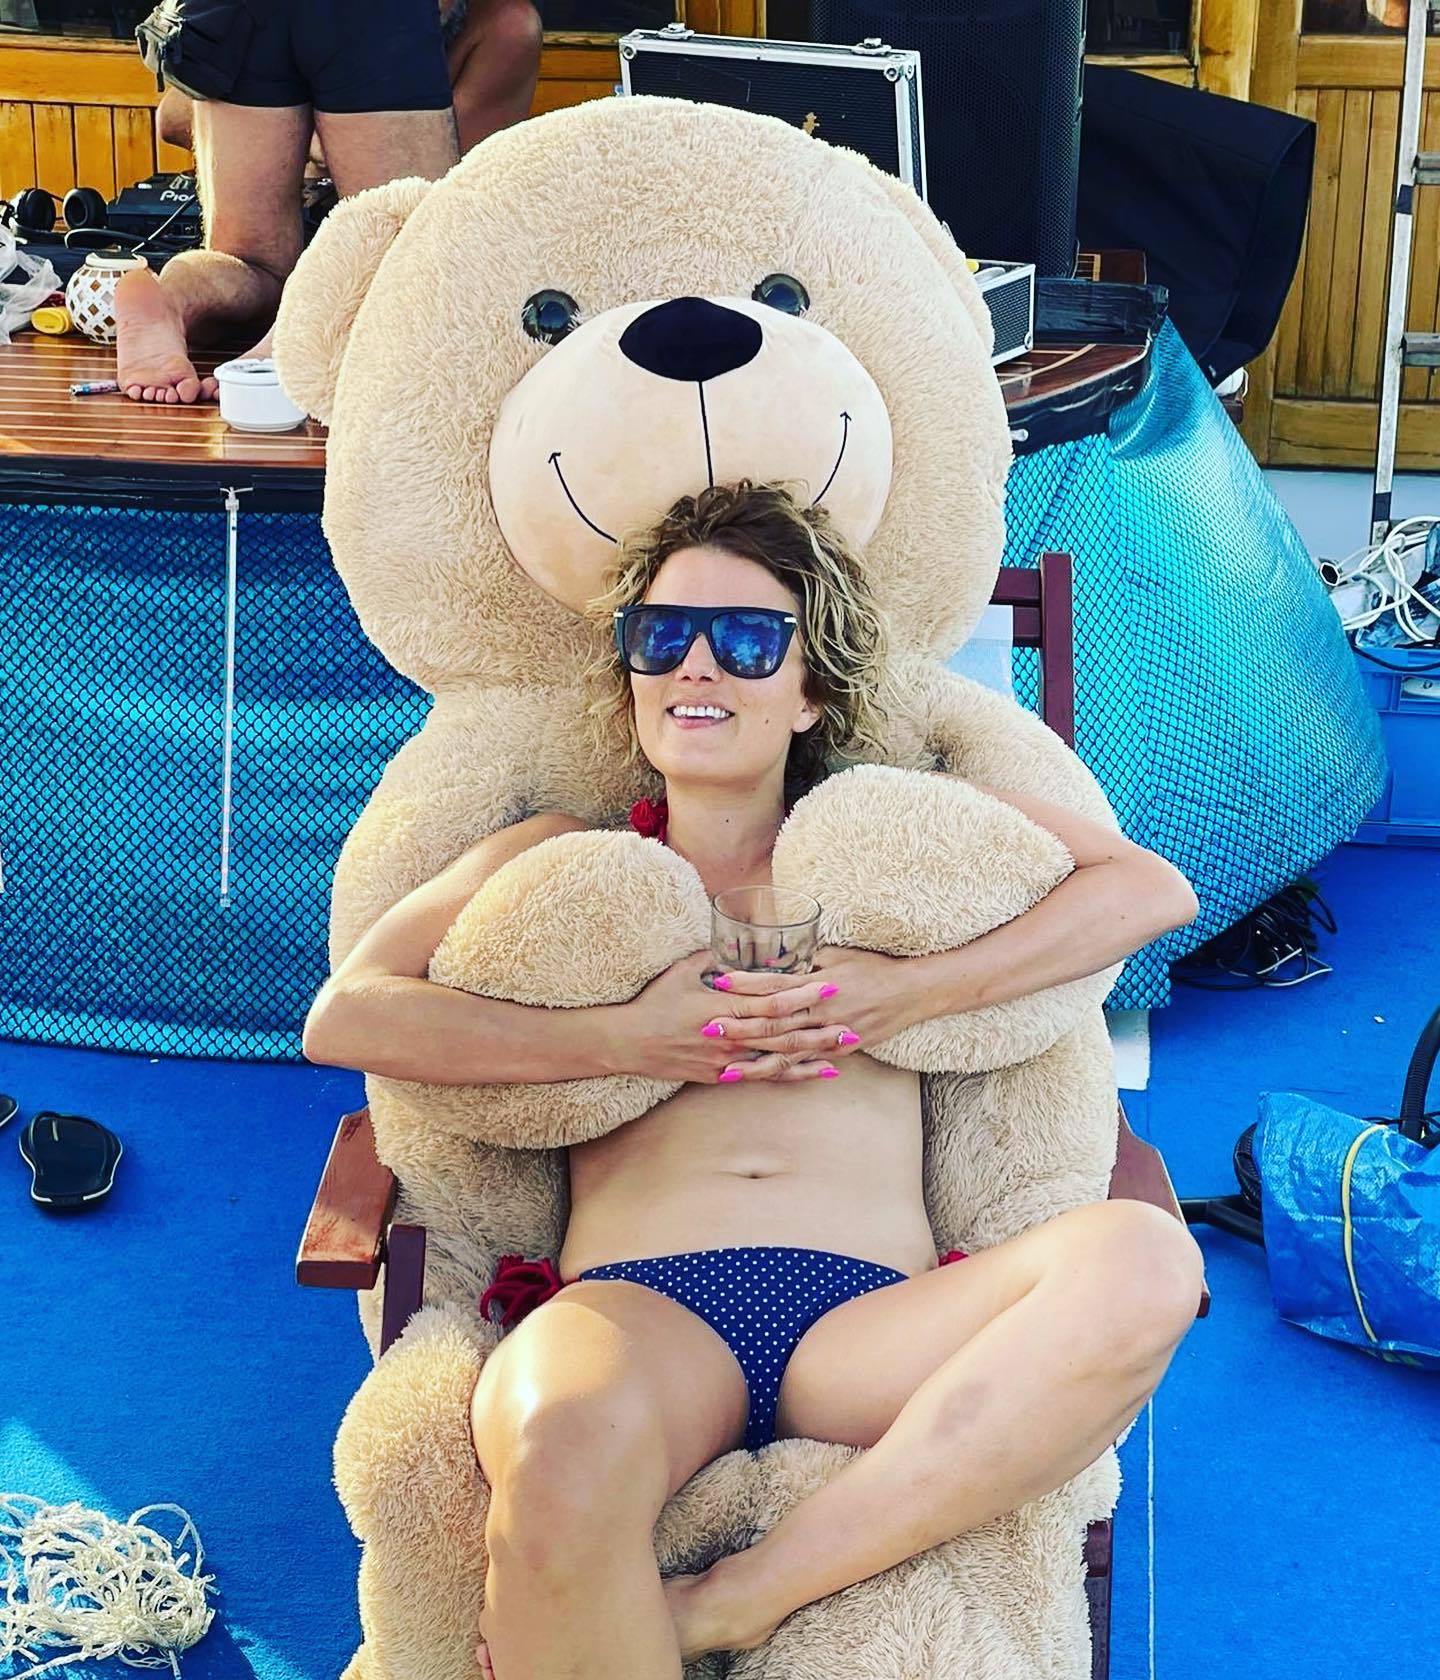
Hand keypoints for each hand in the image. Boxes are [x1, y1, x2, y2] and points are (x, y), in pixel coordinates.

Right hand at [606, 951, 850, 1083]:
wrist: (628, 1043)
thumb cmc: (655, 1002)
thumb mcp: (683, 972)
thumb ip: (713, 958)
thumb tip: (735, 942)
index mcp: (720, 1005)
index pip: (769, 999)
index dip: (801, 994)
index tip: (828, 985)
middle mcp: (727, 1035)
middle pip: (781, 1030)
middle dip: (818, 1024)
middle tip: (851, 1018)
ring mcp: (726, 1060)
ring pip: (777, 1057)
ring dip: (813, 1052)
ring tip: (844, 1047)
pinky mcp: (722, 1077)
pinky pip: (763, 1076)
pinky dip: (791, 1074)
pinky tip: (815, 1073)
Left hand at [709, 946, 921, 1081]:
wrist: (911, 992)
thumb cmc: (873, 967)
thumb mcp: (838, 955)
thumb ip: (806, 960)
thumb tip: (776, 960)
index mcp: (819, 984)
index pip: (775, 985)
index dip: (746, 984)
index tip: (719, 982)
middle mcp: (823, 1011)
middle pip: (775, 1022)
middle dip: (741, 1027)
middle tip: (709, 1029)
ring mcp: (832, 1034)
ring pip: (788, 1050)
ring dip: (756, 1060)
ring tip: (728, 1067)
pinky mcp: (842, 1049)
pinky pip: (809, 1063)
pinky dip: (787, 1072)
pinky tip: (764, 1079)